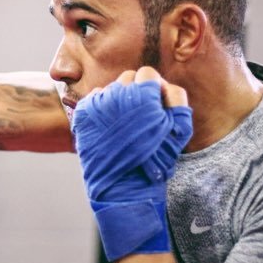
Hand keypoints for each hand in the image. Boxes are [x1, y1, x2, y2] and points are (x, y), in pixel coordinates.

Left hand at [72, 67, 192, 260]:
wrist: (122, 187)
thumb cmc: (155, 160)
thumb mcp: (179, 130)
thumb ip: (177, 98)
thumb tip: (163, 84)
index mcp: (142, 94)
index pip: (147, 74)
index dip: (153, 88)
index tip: (154, 104)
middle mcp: (117, 93)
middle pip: (128, 79)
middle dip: (136, 92)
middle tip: (140, 116)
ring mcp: (97, 103)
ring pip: (111, 89)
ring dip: (119, 101)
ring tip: (124, 125)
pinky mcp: (83, 114)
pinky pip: (94, 101)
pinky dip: (102, 109)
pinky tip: (109, 128)